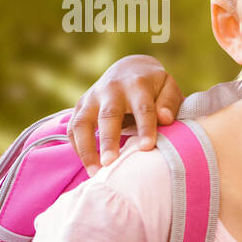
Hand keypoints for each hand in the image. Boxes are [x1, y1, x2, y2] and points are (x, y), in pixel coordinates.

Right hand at [67, 55, 181, 174]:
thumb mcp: (168, 86)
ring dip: (86, 148)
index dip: (145, 127)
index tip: (146, 147)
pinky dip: (77, 147)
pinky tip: (88, 165)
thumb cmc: (154, 85)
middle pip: (108, 115)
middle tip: (110, 163)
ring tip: (95, 173)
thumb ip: (169, 102)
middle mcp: (111, 90)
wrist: (129, 68)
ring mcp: (92, 97)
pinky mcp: (80, 106)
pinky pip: (72, 128)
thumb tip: (165, 119)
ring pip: (82, 123)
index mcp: (137, 85)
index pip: (143, 108)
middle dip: (108, 140)